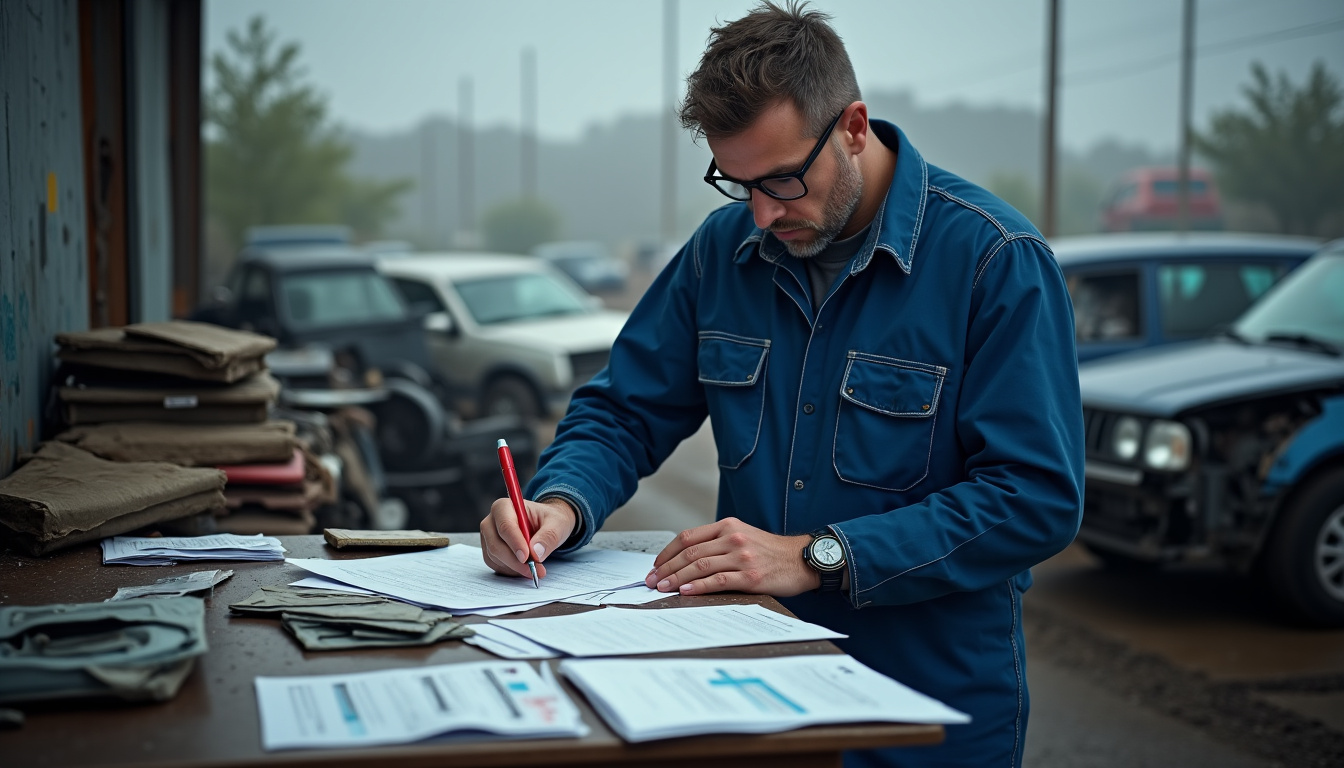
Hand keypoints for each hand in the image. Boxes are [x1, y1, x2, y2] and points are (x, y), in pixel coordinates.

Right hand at [479, 497, 576, 579]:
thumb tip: (536, 552)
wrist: (546, 525)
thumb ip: (548, 536)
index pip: (505, 526)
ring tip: (536, 568)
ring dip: (516, 568)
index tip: (527, 557)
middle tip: (536, 570)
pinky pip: (496, 566)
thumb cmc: (549, 520)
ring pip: (496, 558)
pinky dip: (512, 571)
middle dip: (516, 561)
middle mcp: (491, 521)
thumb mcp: (557, 523)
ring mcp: (488, 538)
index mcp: (504, 507)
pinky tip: (525, 568)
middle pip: (496, 545)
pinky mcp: (490, 552)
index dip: (515, 543)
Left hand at [645, 517, 818, 596]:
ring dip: (676, 578)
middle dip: (666, 568)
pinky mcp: (750, 576)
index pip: (687, 537)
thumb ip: (717, 543)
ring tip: (663, 588)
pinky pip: (718, 581)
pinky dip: (699, 586)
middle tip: (652, 580)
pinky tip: (686, 591)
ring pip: (699, 566)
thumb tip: (686, 560)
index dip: (667, 552)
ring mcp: (741, 557)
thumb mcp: (742, 535)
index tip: (655, 565)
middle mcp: (732, 538)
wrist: (802, 559)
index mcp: (727, 526)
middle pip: (689, 553)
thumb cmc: (771, 551)